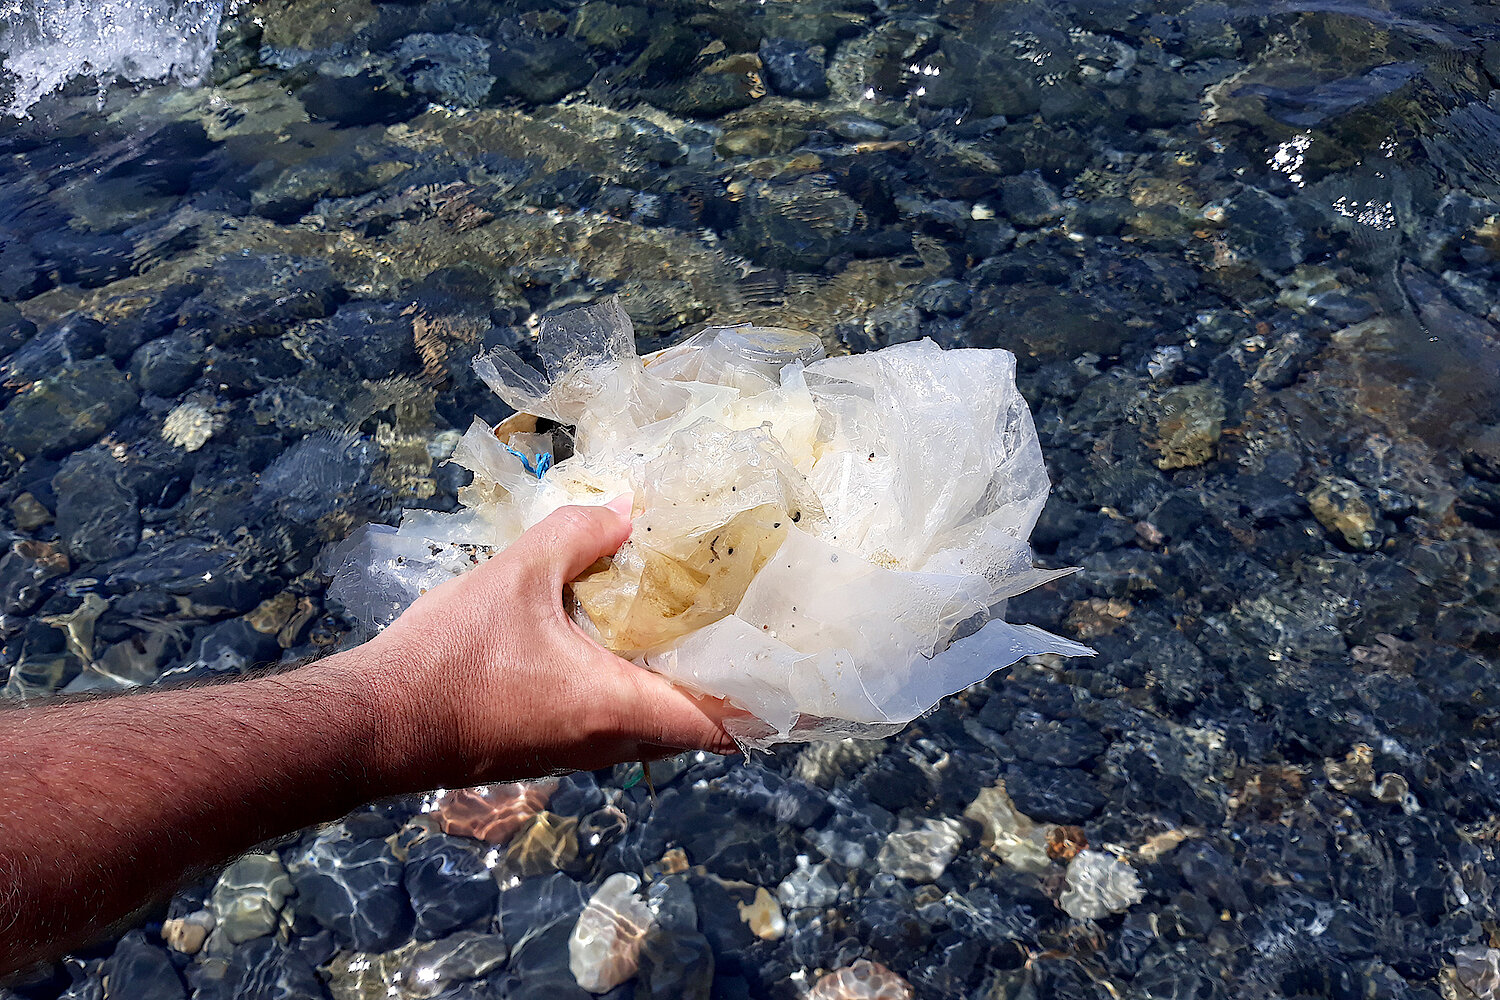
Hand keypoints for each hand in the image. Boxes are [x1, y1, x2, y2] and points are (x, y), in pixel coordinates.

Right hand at [364, 497, 737, 787]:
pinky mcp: (546, 747)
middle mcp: (610, 742)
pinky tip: (623, 638)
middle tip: (752, 630)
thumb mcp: (518, 577)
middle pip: (694, 725)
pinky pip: (613, 721)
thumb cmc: (452, 658)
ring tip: (697, 625)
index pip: (723, 724)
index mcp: (621, 707)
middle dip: (729, 686)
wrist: (374, 725)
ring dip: (679, 685)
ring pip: (652, 724)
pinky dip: (635, 687)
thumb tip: (625, 508)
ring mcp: (576, 751)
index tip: (801, 674)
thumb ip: (577, 536)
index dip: (769, 704)